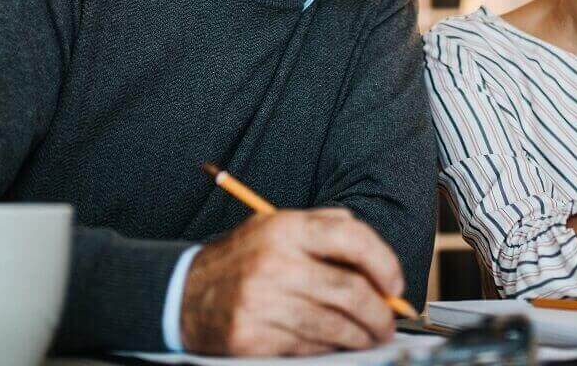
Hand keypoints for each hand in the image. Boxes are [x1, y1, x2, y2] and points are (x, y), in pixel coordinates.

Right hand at [179, 207, 404, 355]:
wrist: (182, 294)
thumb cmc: (241, 261)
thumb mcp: (276, 228)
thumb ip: (325, 228)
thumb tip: (376, 258)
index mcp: (284, 228)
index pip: (351, 237)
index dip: (384, 263)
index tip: (395, 284)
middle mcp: (274, 262)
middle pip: (349, 290)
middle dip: (379, 312)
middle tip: (388, 322)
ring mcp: (262, 301)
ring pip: (334, 324)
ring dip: (362, 335)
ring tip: (370, 336)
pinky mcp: (253, 336)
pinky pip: (309, 346)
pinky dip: (331, 348)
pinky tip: (337, 344)